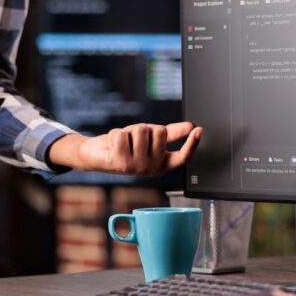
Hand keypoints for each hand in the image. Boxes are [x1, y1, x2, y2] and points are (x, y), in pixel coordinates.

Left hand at [47, 122, 201, 174]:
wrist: (97, 155)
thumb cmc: (126, 146)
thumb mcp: (151, 138)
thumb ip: (171, 133)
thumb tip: (191, 127)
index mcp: (162, 164)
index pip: (182, 157)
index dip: (191, 144)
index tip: (197, 129)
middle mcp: (151, 169)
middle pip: (160, 132)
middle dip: (147, 128)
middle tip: (136, 139)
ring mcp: (136, 167)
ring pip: (142, 130)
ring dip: (131, 130)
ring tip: (125, 142)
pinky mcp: (120, 163)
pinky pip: (123, 134)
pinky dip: (116, 133)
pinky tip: (113, 145)